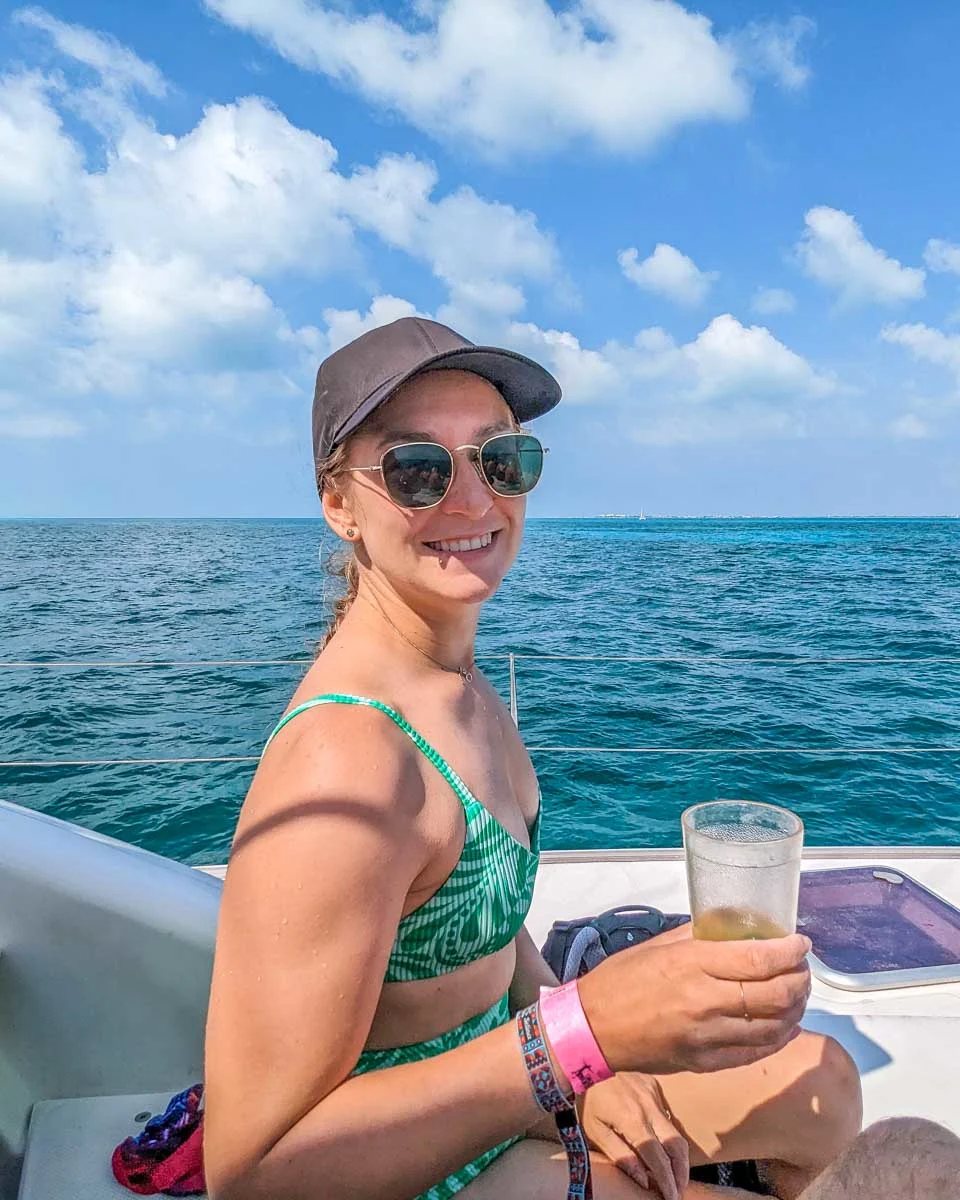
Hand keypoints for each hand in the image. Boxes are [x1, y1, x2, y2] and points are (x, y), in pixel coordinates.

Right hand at [578, 933, 811, 1075]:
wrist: (593, 1027)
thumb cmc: (621, 979)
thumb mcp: (659, 945)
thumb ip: (700, 937)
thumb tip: (734, 928)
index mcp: (692, 965)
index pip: (758, 959)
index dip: (788, 952)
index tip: (801, 943)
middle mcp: (704, 1001)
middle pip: (774, 994)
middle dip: (799, 980)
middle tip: (802, 969)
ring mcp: (706, 1037)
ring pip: (772, 1028)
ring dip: (795, 1010)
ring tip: (798, 995)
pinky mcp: (705, 1063)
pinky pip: (754, 1053)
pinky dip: (777, 1039)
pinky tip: (783, 1026)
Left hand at [582, 1073, 688, 1199]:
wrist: (585, 1060)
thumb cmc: (587, 1100)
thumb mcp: (595, 1131)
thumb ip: (620, 1156)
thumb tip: (643, 1180)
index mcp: (632, 1120)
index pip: (658, 1158)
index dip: (667, 1181)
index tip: (670, 1197)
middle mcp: (648, 1106)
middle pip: (676, 1146)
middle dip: (681, 1173)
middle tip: (678, 1190)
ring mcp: (654, 1094)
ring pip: (676, 1131)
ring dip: (679, 1157)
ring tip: (676, 1175)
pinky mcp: (654, 1086)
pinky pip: (668, 1114)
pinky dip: (670, 1134)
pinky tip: (665, 1148)